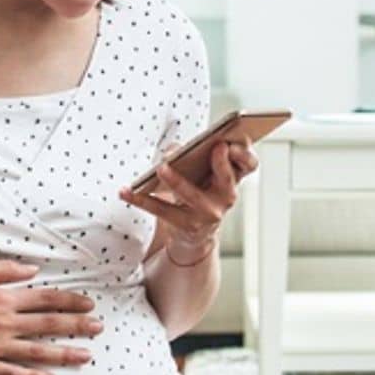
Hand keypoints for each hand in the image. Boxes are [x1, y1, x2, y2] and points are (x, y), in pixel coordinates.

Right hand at [0, 259, 102, 374]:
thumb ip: (6, 270)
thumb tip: (33, 270)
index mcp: (3, 298)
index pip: (46, 299)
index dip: (71, 301)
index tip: (89, 304)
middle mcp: (3, 323)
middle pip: (49, 325)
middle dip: (78, 326)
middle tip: (99, 329)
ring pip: (37, 352)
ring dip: (64, 353)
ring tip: (86, 356)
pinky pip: (11, 373)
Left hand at [119, 138, 257, 258]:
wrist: (194, 232)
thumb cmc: (198, 189)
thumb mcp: (200, 170)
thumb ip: (190, 152)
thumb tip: (173, 150)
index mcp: (233, 177)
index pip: (249, 164)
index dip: (244, 153)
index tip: (232, 142)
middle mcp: (226, 196)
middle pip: (228, 178)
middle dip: (222, 163)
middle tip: (214, 147)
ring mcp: (208, 213)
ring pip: (193, 195)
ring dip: (177, 180)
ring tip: (161, 168)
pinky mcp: (186, 225)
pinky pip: (161, 210)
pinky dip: (139, 199)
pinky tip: (124, 191)